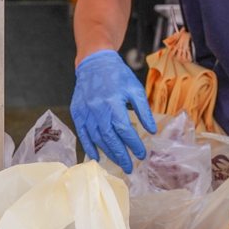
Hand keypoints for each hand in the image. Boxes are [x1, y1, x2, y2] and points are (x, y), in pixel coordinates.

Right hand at [71, 50, 155, 173]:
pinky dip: (89, 146)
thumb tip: (151, 130)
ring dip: (108, 153)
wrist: (94, 61)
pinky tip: (96, 157)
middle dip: (121, 155)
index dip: (133, 144)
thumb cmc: (117, 74)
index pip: (125, 129)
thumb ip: (144, 110)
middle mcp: (97, 108)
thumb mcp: (135, 89)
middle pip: (110, 138)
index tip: (141, 155)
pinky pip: (82, 133)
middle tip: (130, 167)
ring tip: (118, 162)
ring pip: (96, 138)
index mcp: (113, 102)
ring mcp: (85, 111)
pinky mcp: (77, 111)